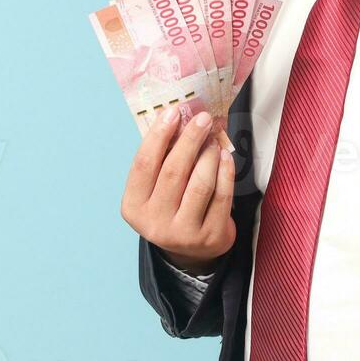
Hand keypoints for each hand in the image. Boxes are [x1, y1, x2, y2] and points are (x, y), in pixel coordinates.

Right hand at [120, 105, 235, 274]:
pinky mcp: (210, 236)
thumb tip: (178, 118)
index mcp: (134, 207)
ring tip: (214, 138)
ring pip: (199, 184)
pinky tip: (225, 157)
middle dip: (189, 140)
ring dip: (208, 155)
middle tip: (202, 118)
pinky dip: (225, 172)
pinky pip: (221, 196)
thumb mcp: (156, 188)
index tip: (173, 111)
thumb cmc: (172, 205)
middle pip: (173, 172)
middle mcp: (154, 223)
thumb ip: (162, 159)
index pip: (144, 164)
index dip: (158, 135)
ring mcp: (183, 233)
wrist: (191, 249)